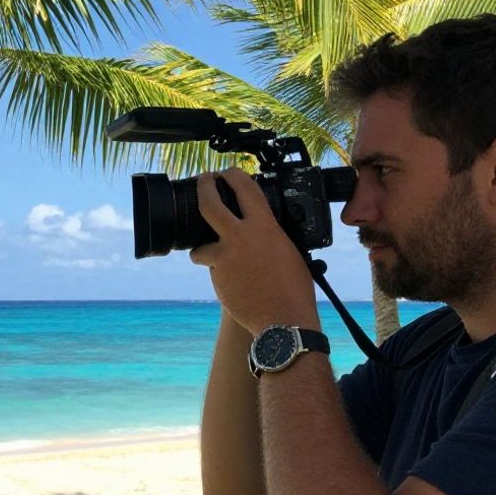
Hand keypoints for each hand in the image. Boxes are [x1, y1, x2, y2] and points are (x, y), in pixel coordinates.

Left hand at [189, 168, 319, 334]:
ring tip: (213, 253)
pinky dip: (218, 270)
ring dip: (204, 248)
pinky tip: (233, 279)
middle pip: (209, 204)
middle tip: (204, 181)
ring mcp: (225, 258)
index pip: (245, 188)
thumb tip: (263, 227)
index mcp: (265, 227)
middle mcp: (241, 238)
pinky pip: (211, 269)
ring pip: (200, 246)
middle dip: (203, 187)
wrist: (283, 321)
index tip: (228, 173)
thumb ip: (271, 234)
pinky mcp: (217, 278)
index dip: (233, 175)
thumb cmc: (294, 289)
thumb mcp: (290, 251)